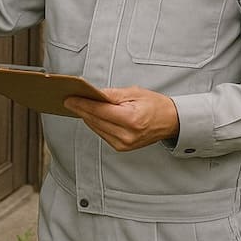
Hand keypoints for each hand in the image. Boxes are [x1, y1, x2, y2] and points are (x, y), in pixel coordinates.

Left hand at [64, 86, 179, 151]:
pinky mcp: (122, 148)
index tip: (70, 99)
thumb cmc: (155, 105)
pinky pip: (102, 134)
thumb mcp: (135, 93)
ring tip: (77, 105)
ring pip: (96, 128)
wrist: (170, 122)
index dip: (83, 104)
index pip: (100, 111)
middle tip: (70, 99)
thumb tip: (92, 94)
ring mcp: (124, 144)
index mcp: (131, 119)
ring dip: (86, 117)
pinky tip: (90, 115)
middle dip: (81, 109)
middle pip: (95, 121)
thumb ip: (112, 95)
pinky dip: (95, 124)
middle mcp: (127, 135)